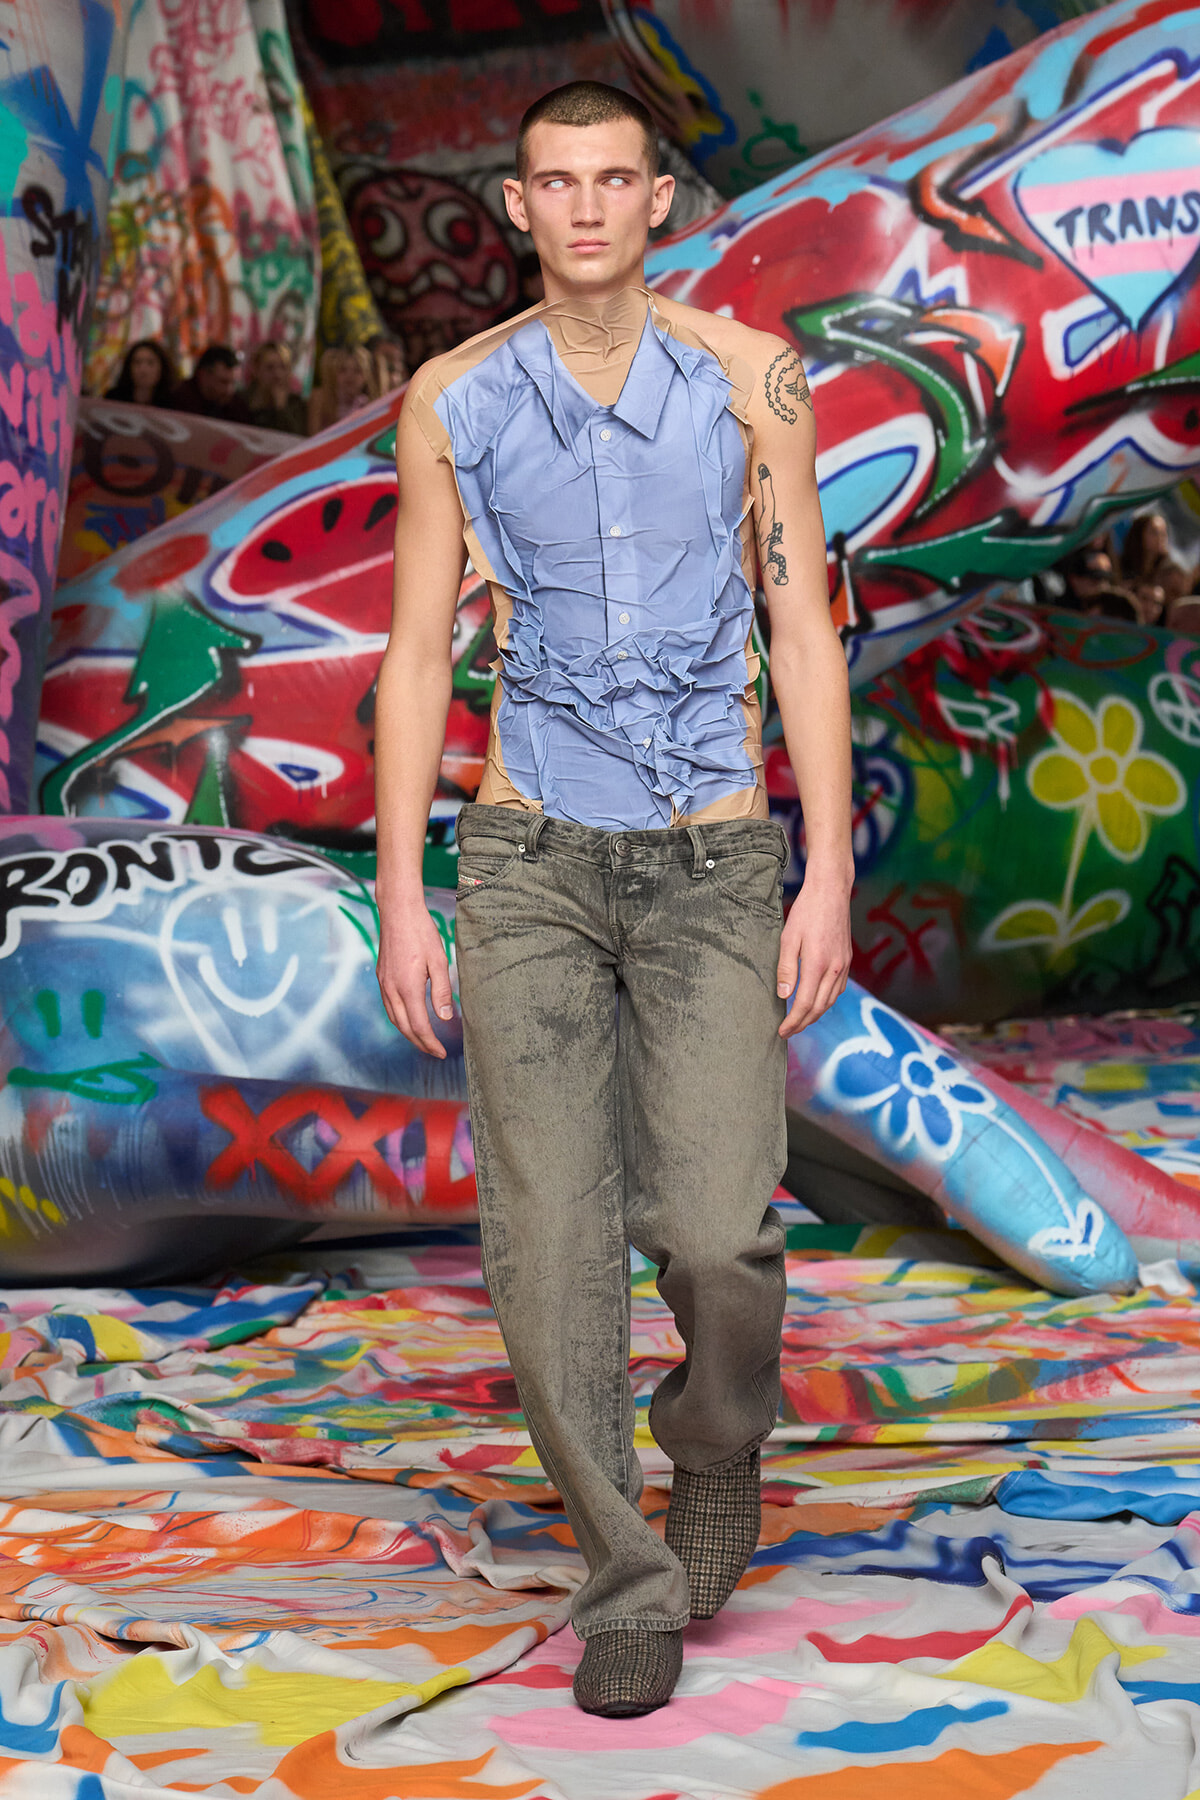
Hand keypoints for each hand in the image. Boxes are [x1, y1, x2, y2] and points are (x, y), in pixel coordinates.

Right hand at [376, 896, 454, 1057]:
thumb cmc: (422, 933)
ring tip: (423, 1040)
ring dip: (408, 1033)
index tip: (441, 1053)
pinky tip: (408, 1018)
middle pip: (404, 1027)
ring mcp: (384, 983)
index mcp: (408, 988)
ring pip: (394, 1018)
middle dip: (419, 1043)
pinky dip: (399, 1018)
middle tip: (434, 1052)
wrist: (398, 911)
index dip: (430, 1043)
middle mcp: (392, 989)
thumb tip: (445, 1017)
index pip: (419, 1026)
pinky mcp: (381, 976)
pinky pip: (388, 1006)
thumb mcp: (439, 961)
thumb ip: (442, 991)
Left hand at [776, 875, 851, 1036]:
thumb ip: (786, 968)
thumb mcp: (788, 938)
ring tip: (799, 1021)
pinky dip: (826, 1001)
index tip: (782, 1032)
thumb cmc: (807, 911)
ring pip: (831, 1001)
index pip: (805, 1004)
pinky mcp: (847, 960)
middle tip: (788, 1032)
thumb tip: (783, 995)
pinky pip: (838, 989)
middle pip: (819, 1008)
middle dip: (803, 1023)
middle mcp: (835, 968)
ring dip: (815, 1015)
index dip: (793, 1022)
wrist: (831, 891)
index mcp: (818, 964)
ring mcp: (844, 965)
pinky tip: (816, 1002)